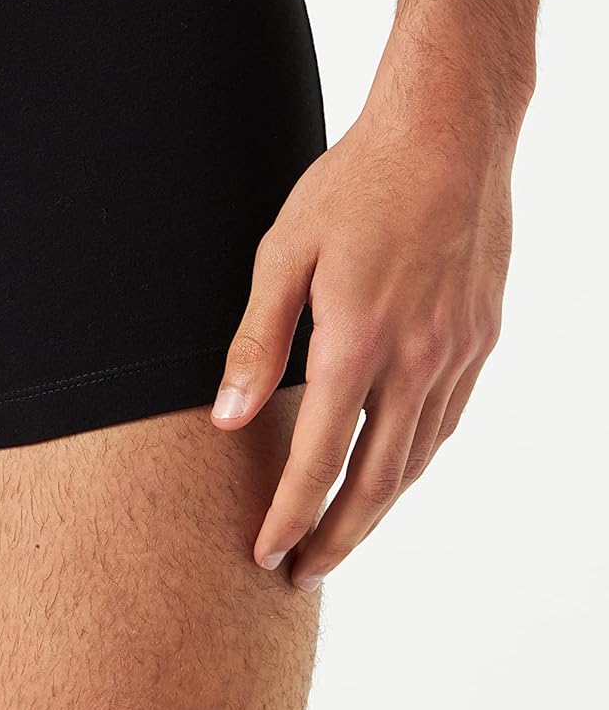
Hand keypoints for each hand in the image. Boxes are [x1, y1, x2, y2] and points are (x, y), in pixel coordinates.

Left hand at [211, 93, 512, 589]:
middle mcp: (415, 359)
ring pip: (417, 459)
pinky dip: (415, 461)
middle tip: (301, 574)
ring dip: (378, 507)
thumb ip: (255, 340)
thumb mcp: (283, 252)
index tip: (264, 555)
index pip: (318, 457)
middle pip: (376, 481)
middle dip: (336, 537)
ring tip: (339, 534)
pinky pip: (447, 421)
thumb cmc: (353, 184)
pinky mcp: (481, 338)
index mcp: (356, 340)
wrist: (448, 135)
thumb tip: (227, 417)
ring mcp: (457, 352)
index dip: (288, 515)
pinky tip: (392, 471)